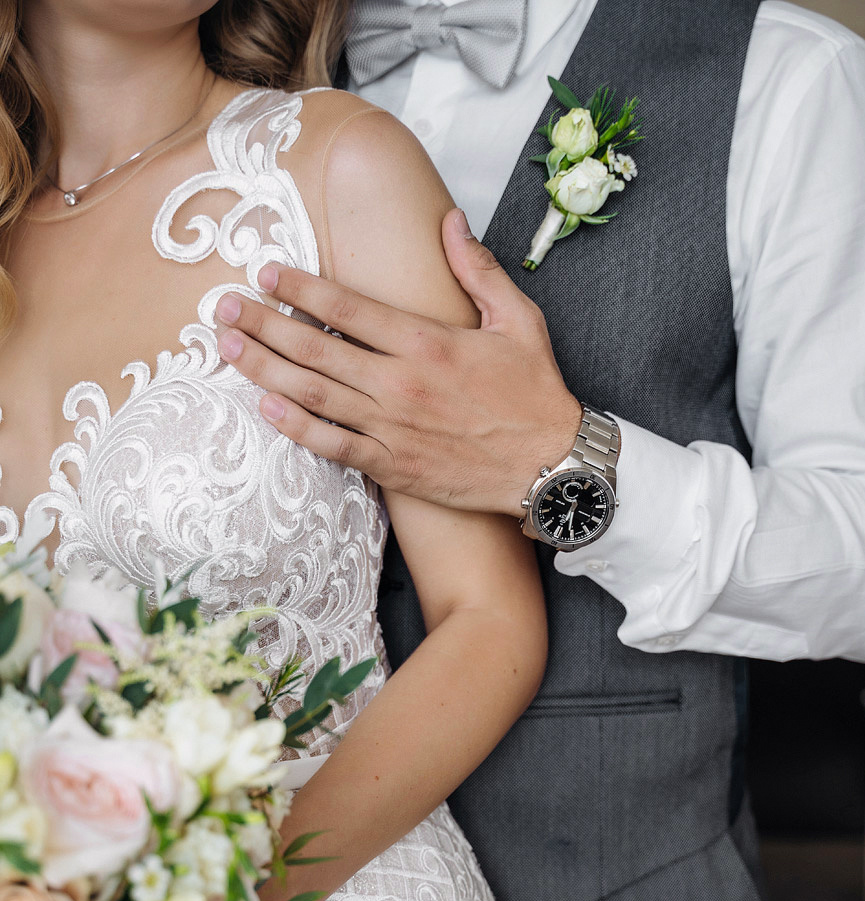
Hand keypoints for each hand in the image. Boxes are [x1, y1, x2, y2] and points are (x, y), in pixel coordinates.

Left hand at [215, 208, 582, 516]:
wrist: (550, 468)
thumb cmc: (535, 394)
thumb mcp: (519, 320)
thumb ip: (477, 269)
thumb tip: (450, 220)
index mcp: (427, 342)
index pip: (347, 308)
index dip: (299, 288)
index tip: (264, 273)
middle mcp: (400, 383)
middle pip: (315, 348)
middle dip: (262, 324)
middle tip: (221, 308)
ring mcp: (392, 427)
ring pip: (313, 394)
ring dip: (264, 369)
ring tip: (226, 349)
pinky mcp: (392, 465)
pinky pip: (332, 445)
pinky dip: (295, 427)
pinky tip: (264, 406)